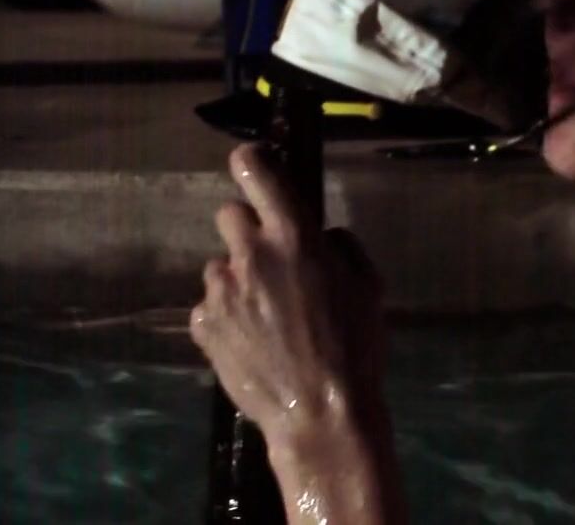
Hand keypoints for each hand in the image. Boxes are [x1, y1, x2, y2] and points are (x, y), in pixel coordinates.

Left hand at [191, 144, 385, 439]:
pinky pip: (210, 306)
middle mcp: (251, 254)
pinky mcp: (203, 324)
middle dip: (249, 231)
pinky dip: (227, 317)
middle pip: (229, 214)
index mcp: (295, 237)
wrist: (321, 413)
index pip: (257, 172)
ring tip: (267, 318)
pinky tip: (252, 342)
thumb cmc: (356, 347)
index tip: (254, 163)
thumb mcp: (370, 287)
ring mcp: (221, 290)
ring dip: (240, 280)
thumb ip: (342, 248)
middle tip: (273, 263)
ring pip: (221, 266)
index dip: (252, 161)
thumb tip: (321, 236)